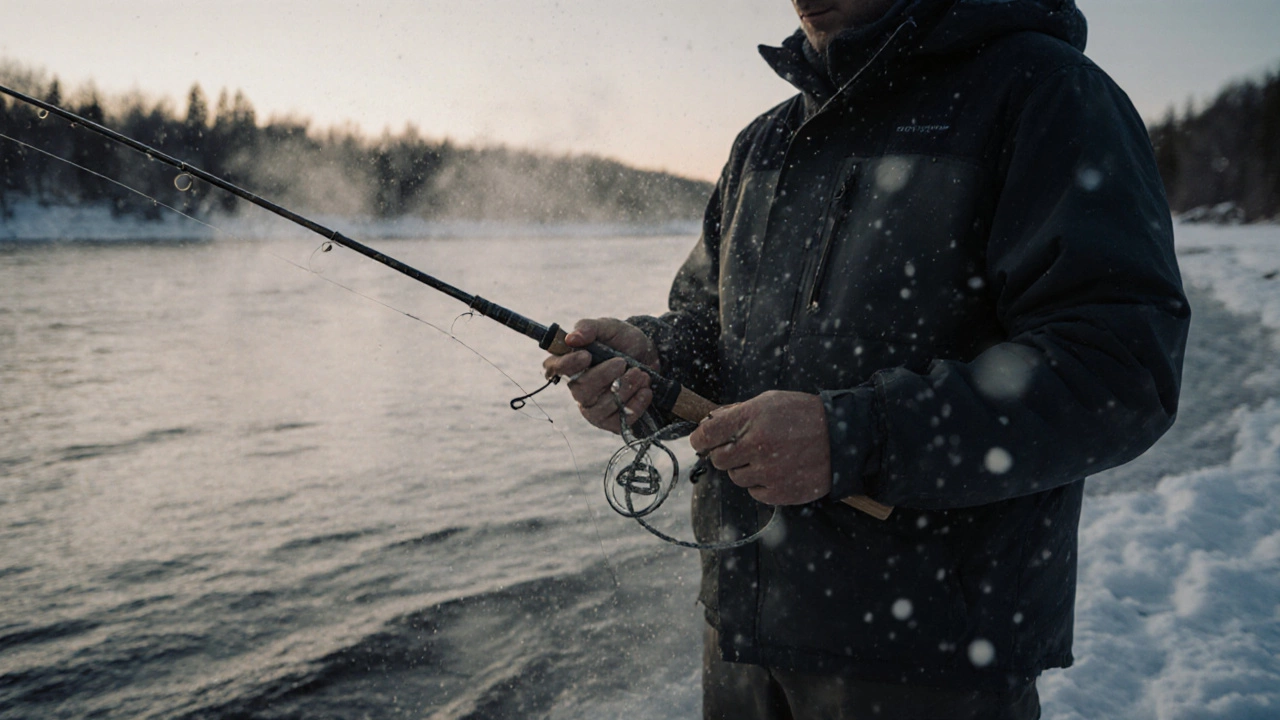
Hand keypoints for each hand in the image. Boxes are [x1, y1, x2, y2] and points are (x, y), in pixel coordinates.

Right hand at [542, 318, 659, 433]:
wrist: (650, 356)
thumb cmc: (623, 341)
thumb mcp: (609, 327)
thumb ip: (589, 328)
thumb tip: (571, 338)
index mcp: (571, 363)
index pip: (555, 368)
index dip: (567, 364)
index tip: (586, 355)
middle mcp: (578, 387)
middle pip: (580, 390)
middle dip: (604, 376)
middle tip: (623, 362)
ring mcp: (593, 407)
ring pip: (601, 407)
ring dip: (624, 389)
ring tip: (641, 375)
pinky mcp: (611, 421)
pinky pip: (619, 421)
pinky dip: (635, 405)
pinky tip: (645, 391)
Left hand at [688, 390, 831, 505]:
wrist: (843, 438)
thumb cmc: (804, 416)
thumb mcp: (770, 401)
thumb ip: (737, 411)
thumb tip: (709, 421)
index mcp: (752, 418)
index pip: (707, 433)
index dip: (700, 439)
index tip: (701, 442)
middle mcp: (758, 445)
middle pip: (718, 460)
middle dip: (725, 454)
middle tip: (742, 449)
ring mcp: (769, 471)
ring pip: (736, 477)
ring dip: (746, 469)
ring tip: (768, 457)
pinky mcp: (781, 492)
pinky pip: (755, 492)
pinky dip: (762, 484)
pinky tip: (778, 470)